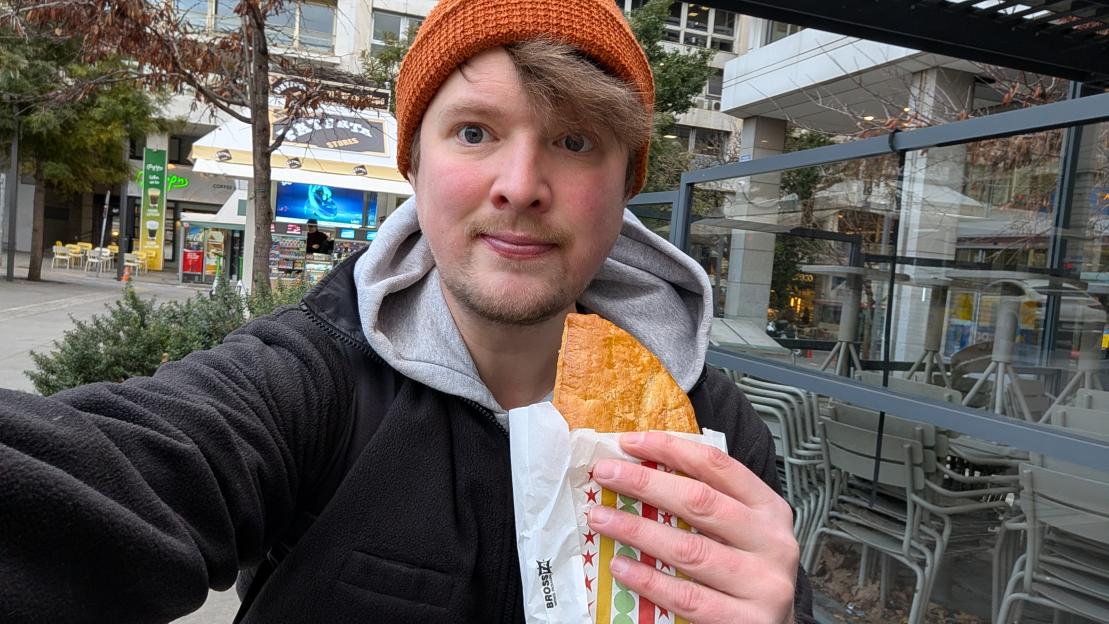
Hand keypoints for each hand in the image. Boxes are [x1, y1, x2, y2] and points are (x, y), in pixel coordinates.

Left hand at [586, 431, 797, 623]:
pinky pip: (687, 597)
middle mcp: (771, 543)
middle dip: (645, 483)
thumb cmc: (749, 572)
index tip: (630, 442)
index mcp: (769, 509)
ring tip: (601, 518)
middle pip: (700, 502)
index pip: (717, 466)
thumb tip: (642, 469)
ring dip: (637, 530)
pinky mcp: (746, 621)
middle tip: (605, 475)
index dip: (671, 449)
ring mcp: (762, 584)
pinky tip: (621, 566)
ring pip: (689, 550)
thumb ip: (709, 503)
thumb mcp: (742, 530)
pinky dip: (649, 580)